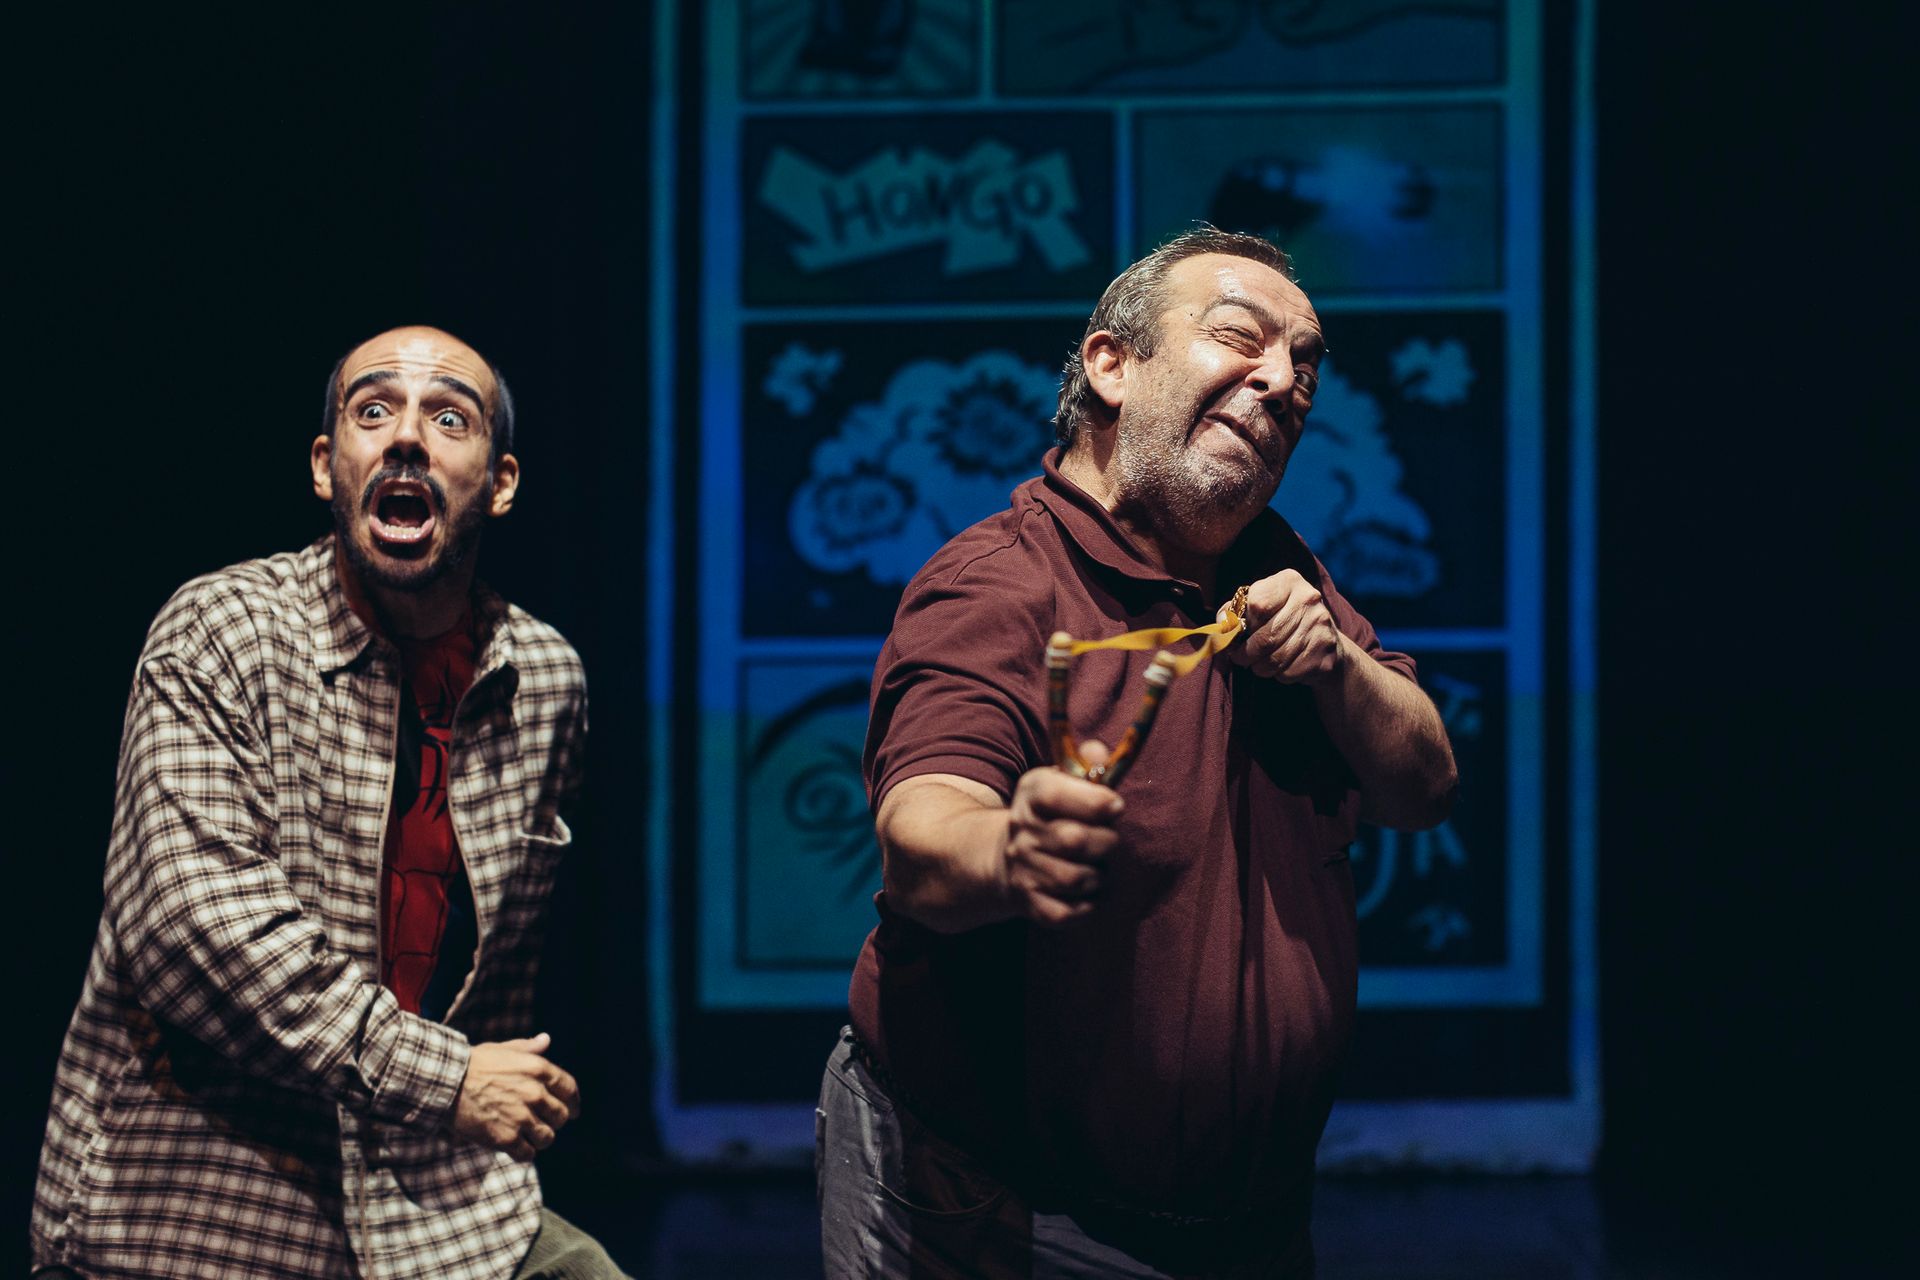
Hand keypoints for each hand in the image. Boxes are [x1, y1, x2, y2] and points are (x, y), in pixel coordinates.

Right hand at [451, 1032, 579, 1160]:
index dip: (574, 1102)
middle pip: (561, 1116)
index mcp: (539, 1069)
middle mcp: (536, 1094)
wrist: (446, 1083)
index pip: (570, 1089)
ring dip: (540, 1139)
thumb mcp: (503, 1049)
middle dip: (554, 1121)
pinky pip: (528, 1154)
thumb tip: (546, 1040)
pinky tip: (516, 1148)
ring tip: (529, 1137)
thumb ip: (528, 1048)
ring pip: (547, 1138)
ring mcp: (522, 1117)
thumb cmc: (473, 1063)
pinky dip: (524, 1153)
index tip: (573, 1110)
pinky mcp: (506, 1138)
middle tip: (544, 1123)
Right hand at [1002, 745, 1124, 926]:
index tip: (1116, 806)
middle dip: (1105, 842)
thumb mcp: (1064, 781)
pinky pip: (1066, 913)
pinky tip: (1087, 893)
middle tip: (1108, 841)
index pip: (1054, 793)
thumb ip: (1087, 765)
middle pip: (1074, 840)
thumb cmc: (1054, 815)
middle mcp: (1023, 830)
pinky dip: (1086, 906)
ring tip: (1097, 868)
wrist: (1008, 857)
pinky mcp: (1029, 903)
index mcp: (1032, 794)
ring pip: (1075, 879)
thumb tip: (1099, 752)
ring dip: (1098, 876)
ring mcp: (1023, 869)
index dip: (1092, 801)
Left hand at [1231, 569, 1344, 685]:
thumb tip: (1221, 625)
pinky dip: (1279, 675)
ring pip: (1275, 659)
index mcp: (1289, 581)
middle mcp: (1309, 599)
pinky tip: (1283, 666)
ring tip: (1260, 663)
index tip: (1237, 634)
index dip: (1241, 625)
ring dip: (1260, 667)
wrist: (1326, 642)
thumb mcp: (1262, 605)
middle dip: (1246, 654)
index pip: (1257, 605)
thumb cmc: (1283, 620)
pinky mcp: (1326, 653)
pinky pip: (1289, 672)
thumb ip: (1236, 610)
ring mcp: (1320, 626)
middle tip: (1240, 658)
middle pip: (1265, 637)